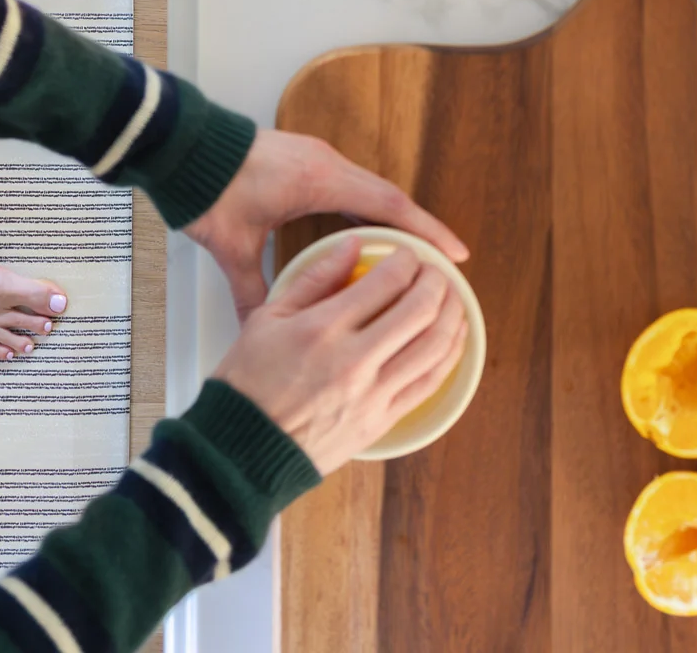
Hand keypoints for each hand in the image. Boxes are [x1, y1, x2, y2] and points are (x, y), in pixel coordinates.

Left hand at [183, 128, 469, 319]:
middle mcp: (324, 163)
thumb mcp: (232, 245)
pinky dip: (367, 209)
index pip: (387, 205)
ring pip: (368, 189)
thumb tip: (258, 329)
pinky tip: (368, 235)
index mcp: (318, 179)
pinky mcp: (302, 158)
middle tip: (444, 263)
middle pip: (387, 197)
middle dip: (418, 230)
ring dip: (393, 218)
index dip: (426, 231)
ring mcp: (314, 157)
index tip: (456, 254)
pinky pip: (349, 184)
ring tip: (414, 255)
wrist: (179, 144)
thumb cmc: (208, 187)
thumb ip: (250, 288)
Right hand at [213, 235, 468, 474]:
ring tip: (452, 298)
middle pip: (420, 310)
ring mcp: (373, 395)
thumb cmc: (249, 382)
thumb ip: (315, 278)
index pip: (386, 282)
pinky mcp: (382, 421)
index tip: (407, 254)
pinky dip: (449, 356)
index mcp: (323, 329)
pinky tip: (452, 338)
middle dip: (437, 281)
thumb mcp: (268, 317)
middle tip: (434, 271)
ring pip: (434, 347)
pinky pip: (429, 384)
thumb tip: (351, 245)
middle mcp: (354, 361)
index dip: (407, 260)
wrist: (243, 450)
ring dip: (453, 316)